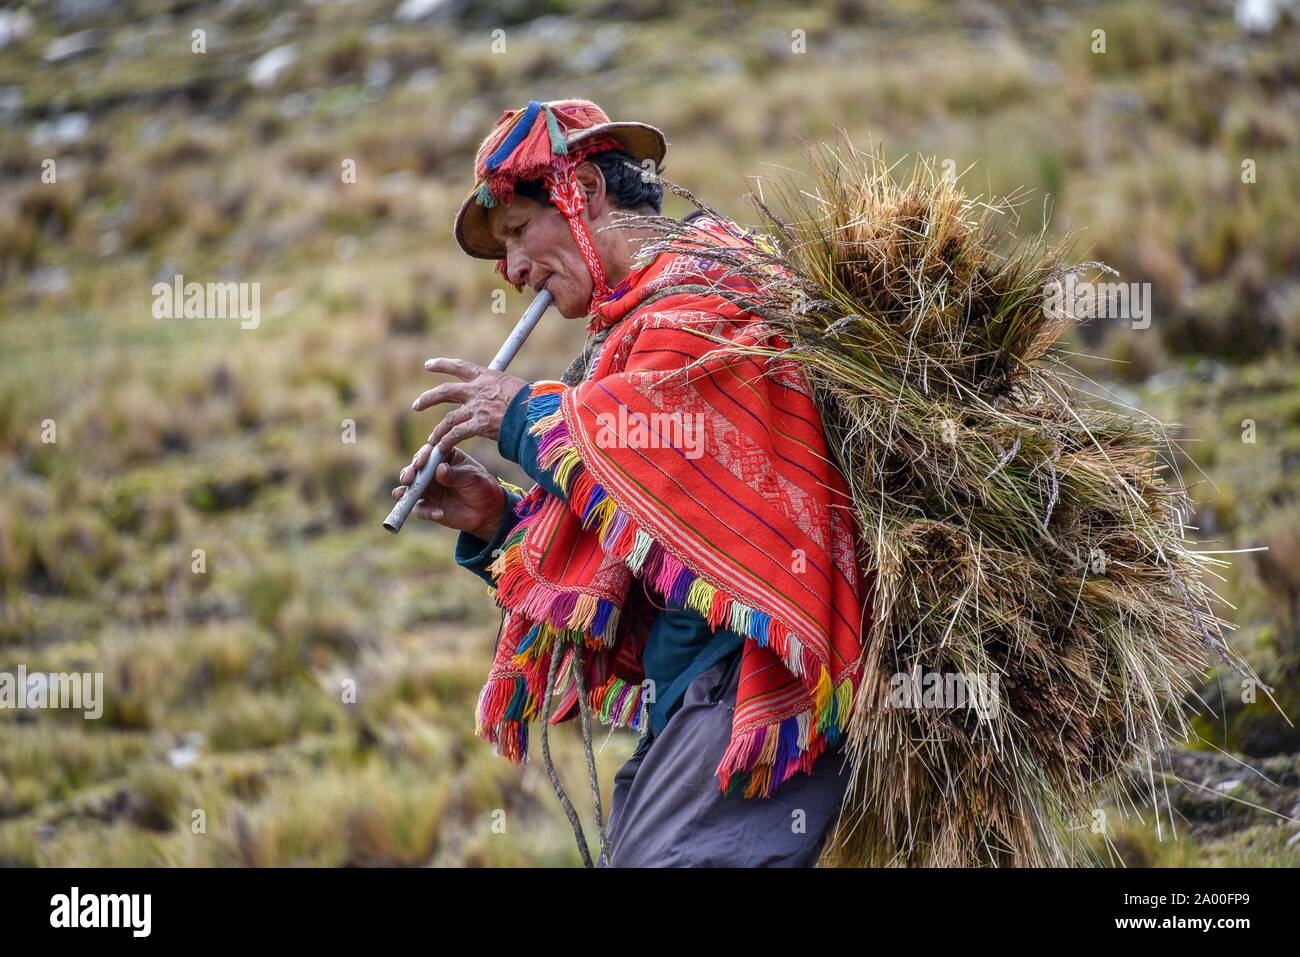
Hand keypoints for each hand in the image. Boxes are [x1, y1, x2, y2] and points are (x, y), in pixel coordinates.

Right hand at [391, 445, 505, 540]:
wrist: (488, 511)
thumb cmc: (481, 487)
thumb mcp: (472, 477)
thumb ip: (455, 474)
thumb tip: (440, 469)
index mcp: (445, 457)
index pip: (429, 452)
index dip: (422, 456)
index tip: (421, 463)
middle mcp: (432, 471)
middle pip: (414, 469)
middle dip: (409, 473)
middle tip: (409, 479)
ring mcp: (429, 489)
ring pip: (409, 488)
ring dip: (404, 491)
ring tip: (402, 495)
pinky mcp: (428, 506)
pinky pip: (420, 509)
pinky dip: (427, 512)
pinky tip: (439, 513)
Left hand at [411, 357, 526, 458]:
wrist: (538, 410)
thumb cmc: (534, 400)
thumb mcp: (515, 386)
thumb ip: (502, 391)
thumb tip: (503, 397)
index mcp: (487, 376)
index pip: (460, 367)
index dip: (442, 365)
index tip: (428, 365)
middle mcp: (478, 390)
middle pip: (446, 392)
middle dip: (429, 399)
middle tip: (416, 405)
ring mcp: (477, 407)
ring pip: (449, 418)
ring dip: (438, 430)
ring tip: (431, 440)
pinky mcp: (479, 424)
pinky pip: (457, 434)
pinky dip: (447, 442)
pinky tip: (441, 449)